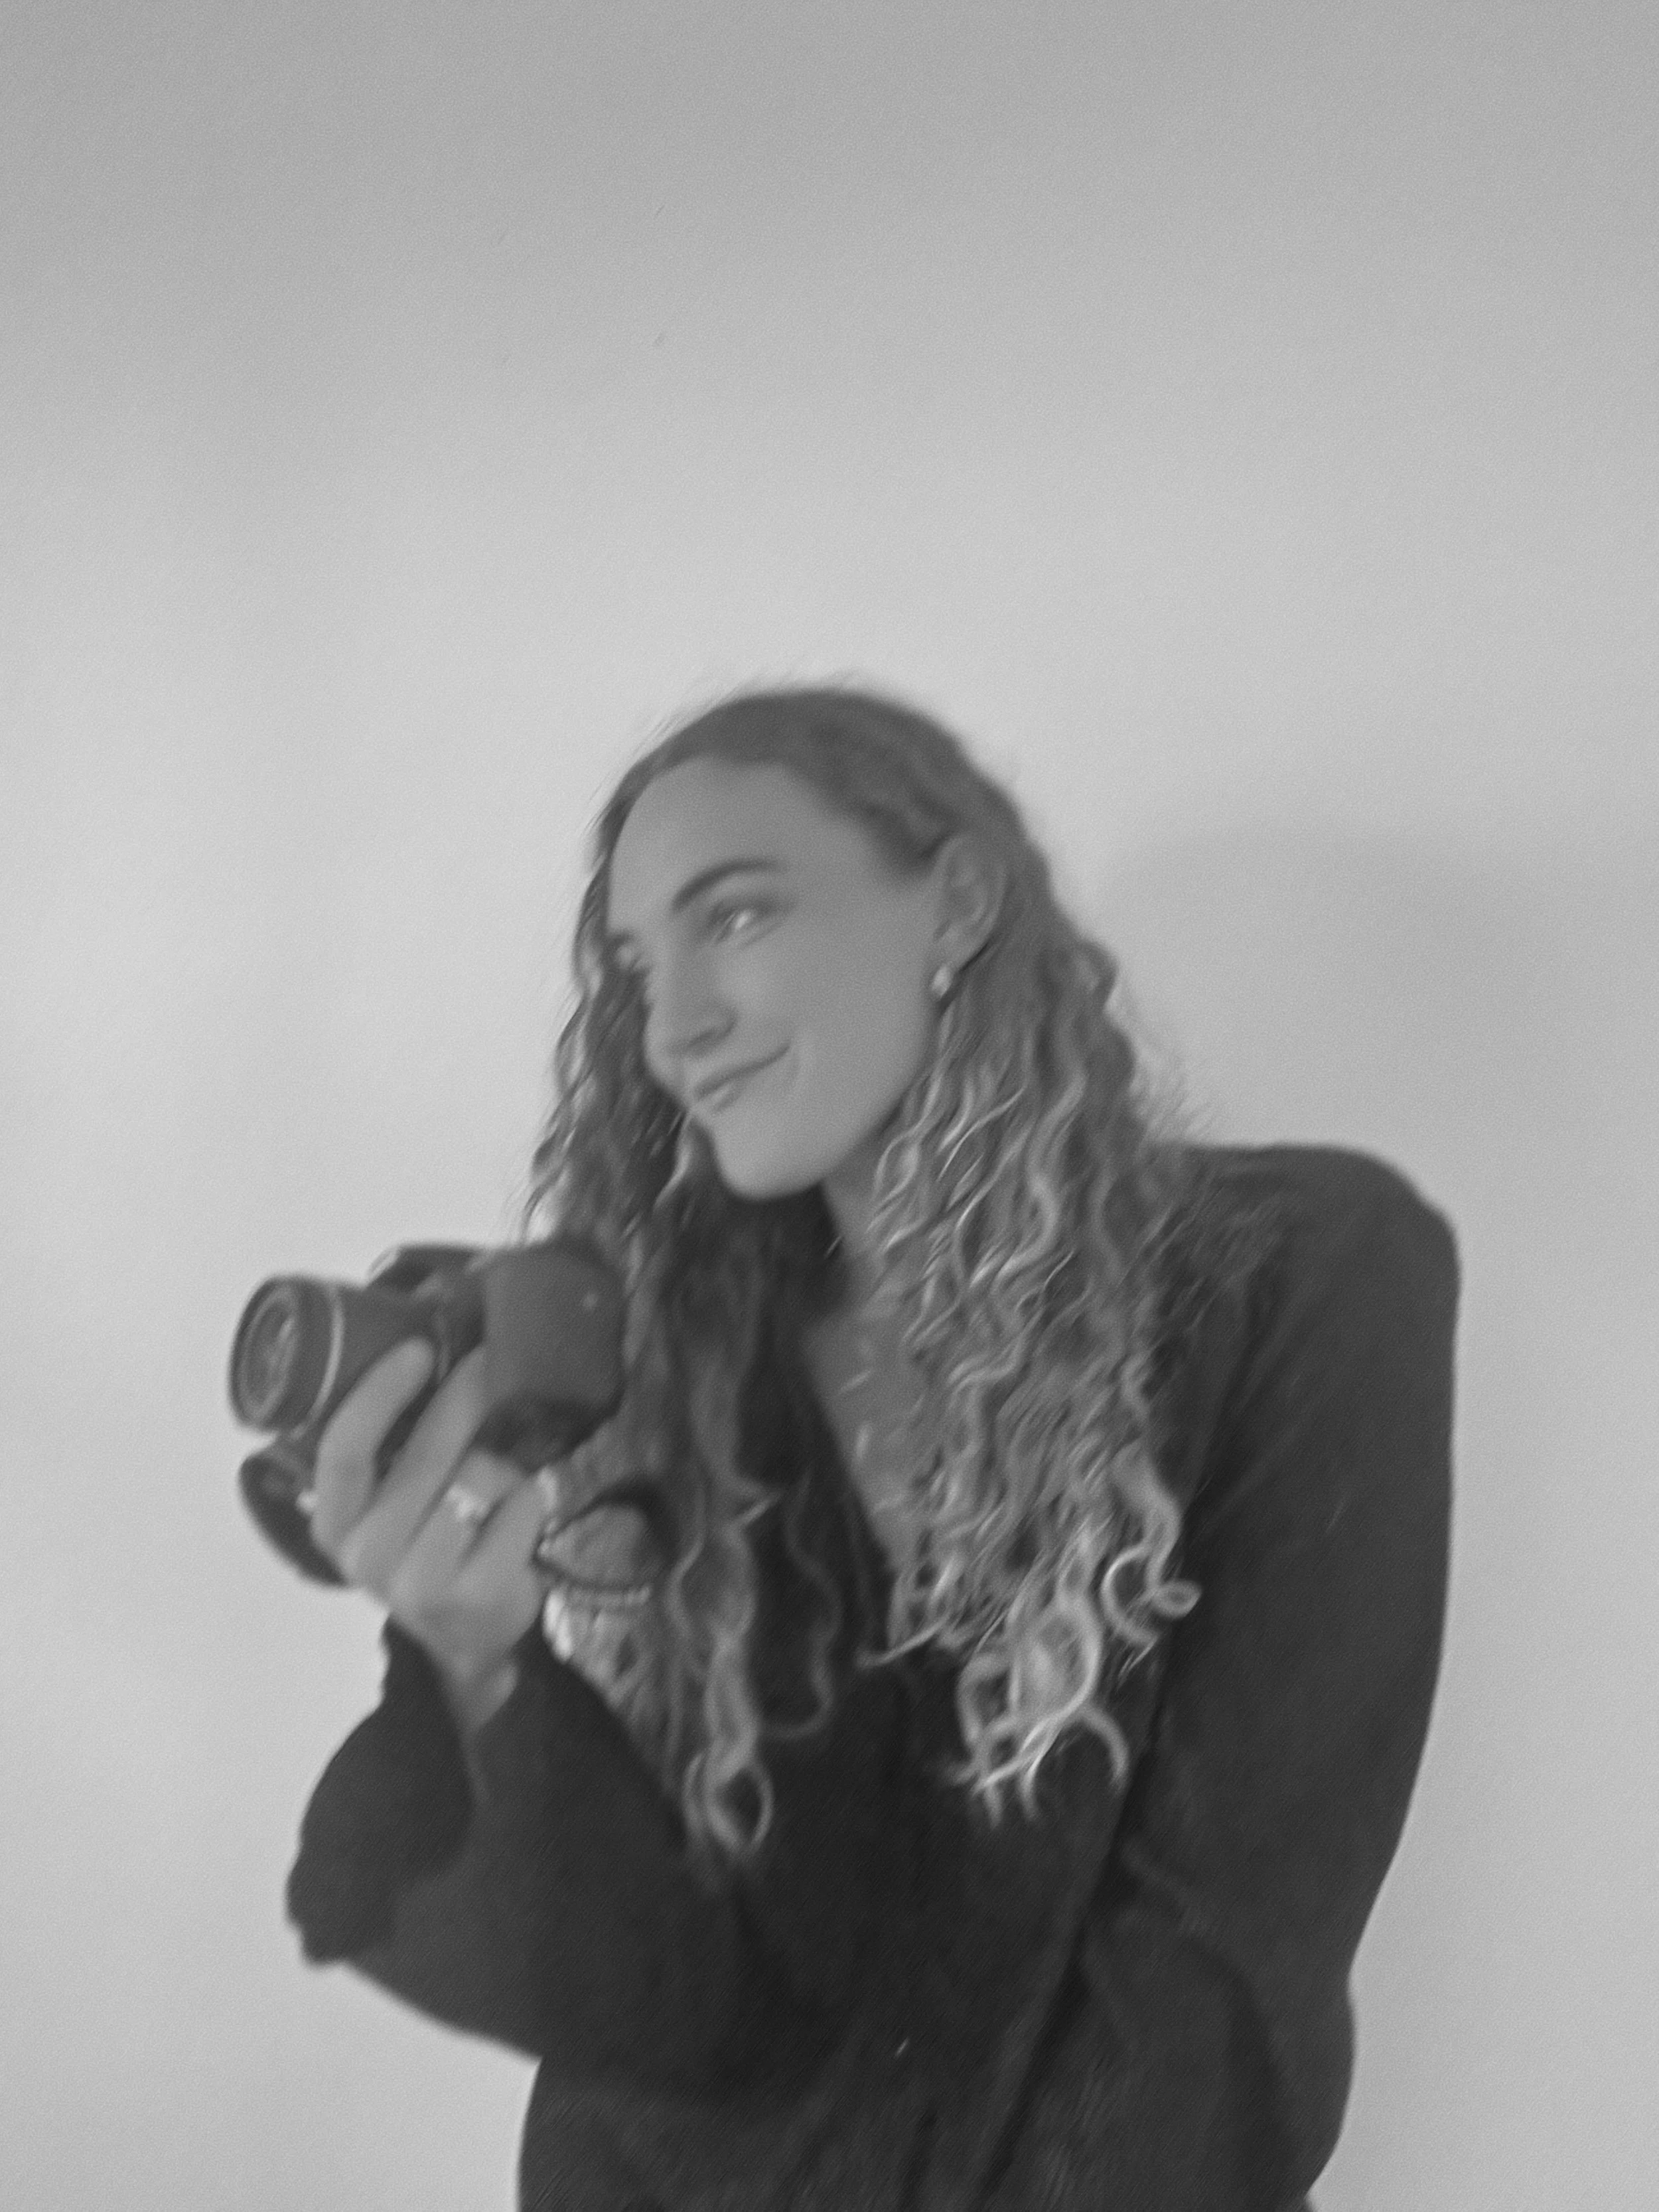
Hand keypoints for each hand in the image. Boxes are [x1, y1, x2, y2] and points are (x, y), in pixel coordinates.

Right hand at [308, 1340, 550, 1734]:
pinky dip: (528, 1502)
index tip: (417, 1349)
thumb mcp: (396, 1500)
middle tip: (486, 1361)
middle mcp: (366, 1554)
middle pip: (425, 1454)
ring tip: (492, 1495)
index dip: (378, 1394)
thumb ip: (397, 1444)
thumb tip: (432, 1346)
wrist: (470, 1635)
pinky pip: (519, 1506)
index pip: (344, 1450)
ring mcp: (419, 1581)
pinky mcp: (475, 1593)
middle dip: (463, 1397)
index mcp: (335, 1522)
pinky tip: (513, 1527)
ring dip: (499, 1469)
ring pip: (478, 1476)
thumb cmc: (432, 1543)